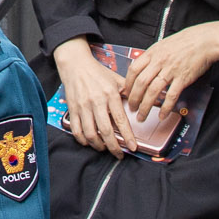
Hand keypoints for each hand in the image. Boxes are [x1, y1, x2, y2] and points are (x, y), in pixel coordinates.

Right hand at [51, 38, 137, 155]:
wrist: (76, 64)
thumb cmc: (98, 73)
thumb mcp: (117, 79)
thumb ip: (130, 92)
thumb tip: (146, 101)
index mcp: (110, 94)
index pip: (121, 120)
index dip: (127, 136)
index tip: (133, 147)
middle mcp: (96, 101)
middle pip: (105, 131)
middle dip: (114, 147)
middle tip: (119, 154)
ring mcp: (83, 106)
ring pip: (90, 134)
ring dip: (98, 145)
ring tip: (105, 148)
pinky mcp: (73, 109)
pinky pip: (76, 130)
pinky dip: (82, 140)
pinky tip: (89, 142)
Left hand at [120, 21, 218, 121]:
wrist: (205, 41)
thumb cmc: (186, 42)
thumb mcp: (163, 45)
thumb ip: (153, 57)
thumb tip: (144, 68)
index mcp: (152, 53)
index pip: (133, 70)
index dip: (128, 84)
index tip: (126, 93)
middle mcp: (159, 62)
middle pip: (140, 83)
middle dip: (133, 99)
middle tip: (131, 108)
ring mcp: (170, 70)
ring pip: (152, 91)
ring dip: (145, 107)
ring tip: (142, 116)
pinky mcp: (183, 79)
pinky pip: (171, 96)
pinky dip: (165, 108)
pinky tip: (161, 115)